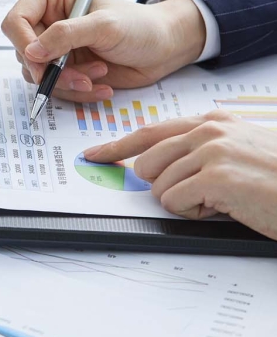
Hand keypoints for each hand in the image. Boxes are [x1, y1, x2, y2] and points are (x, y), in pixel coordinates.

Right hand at [1, 0, 206, 102]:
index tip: (43, 64)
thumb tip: (31, 52)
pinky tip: (100, 85)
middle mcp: (45, 18)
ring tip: (98, 75)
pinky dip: (76, 91)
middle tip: (81, 77)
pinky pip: (53, 86)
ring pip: (37, 73)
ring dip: (67, 82)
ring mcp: (53, 44)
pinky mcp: (62, 66)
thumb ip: (66, 35)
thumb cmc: (139, 26)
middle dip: (53, 70)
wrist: (163, 47)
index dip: (24, 44)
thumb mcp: (105, 26)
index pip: (16, 21)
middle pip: (23, 51)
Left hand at [83, 112, 276, 238]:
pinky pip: (174, 203)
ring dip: (186, 202)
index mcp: (213, 122)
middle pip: (147, 162)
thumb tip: (158, 164)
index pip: (150, 132)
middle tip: (201, 193)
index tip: (95, 155)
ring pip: (159, 186)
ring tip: (223, 198)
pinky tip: (226, 207)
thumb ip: (201, 149)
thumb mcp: (240, 151)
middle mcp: (209, 131)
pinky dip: (195, 213)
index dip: (118, 146)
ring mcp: (212, 152)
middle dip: (165, 185)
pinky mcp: (216, 178)